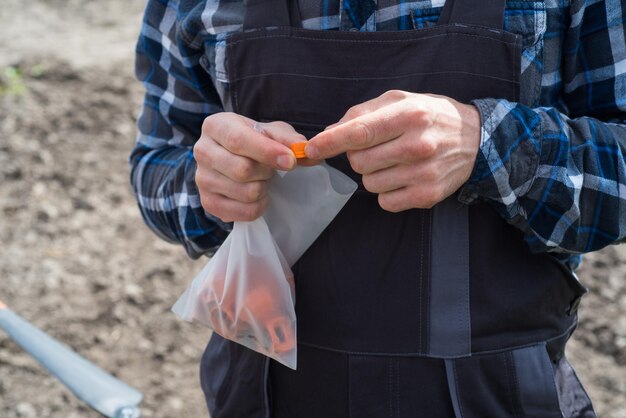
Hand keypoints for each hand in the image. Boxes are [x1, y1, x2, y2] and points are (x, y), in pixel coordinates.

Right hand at [194, 112, 307, 221]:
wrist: (234, 158)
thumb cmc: (255, 140)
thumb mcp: (272, 132)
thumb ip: (289, 139)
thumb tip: (306, 151)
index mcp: (215, 126)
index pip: (239, 141)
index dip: (267, 152)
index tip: (290, 161)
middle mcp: (202, 151)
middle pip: (242, 170)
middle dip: (267, 171)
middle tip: (271, 168)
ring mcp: (202, 179)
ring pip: (246, 193)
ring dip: (264, 188)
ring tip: (261, 179)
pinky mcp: (208, 202)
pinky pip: (244, 212)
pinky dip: (259, 206)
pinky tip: (257, 195)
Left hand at [305, 90, 480, 210]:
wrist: (477, 140)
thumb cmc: (431, 116)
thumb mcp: (401, 100)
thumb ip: (362, 113)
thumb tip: (329, 132)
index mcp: (410, 114)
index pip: (360, 132)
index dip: (330, 142)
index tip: (310, 148)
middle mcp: (418, 144)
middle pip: (359, 161)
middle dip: (357, 156)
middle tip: (376, 147)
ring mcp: (424, 173)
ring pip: (369, 184)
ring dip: (373, 174)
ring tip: (394, 160)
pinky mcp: (428, 196)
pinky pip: (385, 201)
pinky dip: (386, 191)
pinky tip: (402, 176)